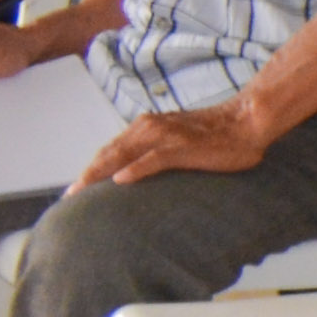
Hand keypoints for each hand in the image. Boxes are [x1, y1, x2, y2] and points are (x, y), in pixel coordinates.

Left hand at [76, 97, 271, 188]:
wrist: (246, 121)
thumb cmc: (217, 135)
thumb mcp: (179, 140)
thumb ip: (157, 150)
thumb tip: (142, 171)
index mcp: (147, 128)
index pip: (111, 150)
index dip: (91, 168)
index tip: (76, 188)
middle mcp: (150, 128)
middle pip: (109, 152)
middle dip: (88, 174)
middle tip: (70, 196)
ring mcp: (165, 137)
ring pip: (123, 154)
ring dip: (100, 172)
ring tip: (83, 191)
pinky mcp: (182, 147)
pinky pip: (153, 159)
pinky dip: (135, 168)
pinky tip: (121, 180)